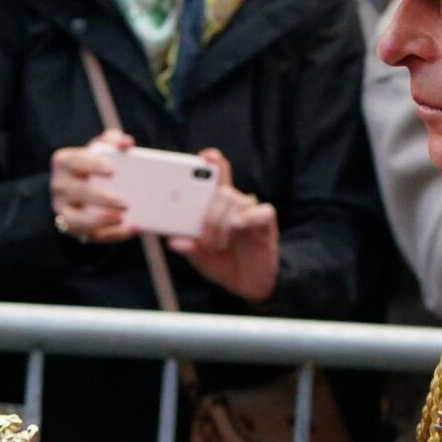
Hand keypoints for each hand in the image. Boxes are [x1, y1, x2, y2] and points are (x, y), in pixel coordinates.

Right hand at [48, 129, 137, 243]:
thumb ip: (113, 140)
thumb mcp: (103, 148)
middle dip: (101, 199)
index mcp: (65, 163)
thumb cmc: (96, 162)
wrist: (85, 185)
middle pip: (76, 193)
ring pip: (74, 220)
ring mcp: (63, 209)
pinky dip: (112, 234)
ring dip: (99, 221)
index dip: (92, 165)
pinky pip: (91, 235)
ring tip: (122, 218)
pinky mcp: (74, 228)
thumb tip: (126, 143)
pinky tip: (132, 228)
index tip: (112, 171)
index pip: (73, 162)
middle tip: (126, 202)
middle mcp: (60, 186)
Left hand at [169, 148, 279, 303]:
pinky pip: (260, 212)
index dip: (214, 163)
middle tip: (203, 238)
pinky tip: (238, 226)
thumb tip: (174, 241)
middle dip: (208, 215)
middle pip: (223, 192)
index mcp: (216, 208)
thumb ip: (189, 248)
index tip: (205, 156)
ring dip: (222, 224)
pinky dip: (248, 217)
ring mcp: (251, 214)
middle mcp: (235, 206)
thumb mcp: (200, 258)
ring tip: (218, 245)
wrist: (249, 284)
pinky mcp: (267, 224)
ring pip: (236, 202)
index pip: (217, 178)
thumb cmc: (224, 264)